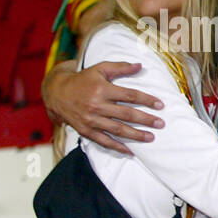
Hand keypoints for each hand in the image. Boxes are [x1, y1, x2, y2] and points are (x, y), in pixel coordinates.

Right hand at [44, 61, 164, 154]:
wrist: (56, 93)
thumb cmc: (82, 80)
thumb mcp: (99, 69)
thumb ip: (120, 67)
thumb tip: (140, 65)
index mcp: (102, 89)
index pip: (129, 95)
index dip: (146, 100)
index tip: (160, 105)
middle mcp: (96, 105)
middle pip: (126, 114)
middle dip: (146, 119)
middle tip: (161, 123)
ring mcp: (91, 120)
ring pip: (118, 129)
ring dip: (136, 135)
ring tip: (151, 137)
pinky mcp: (86, 131)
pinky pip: (104, 141)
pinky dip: (118, 147)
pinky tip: (131, 151)